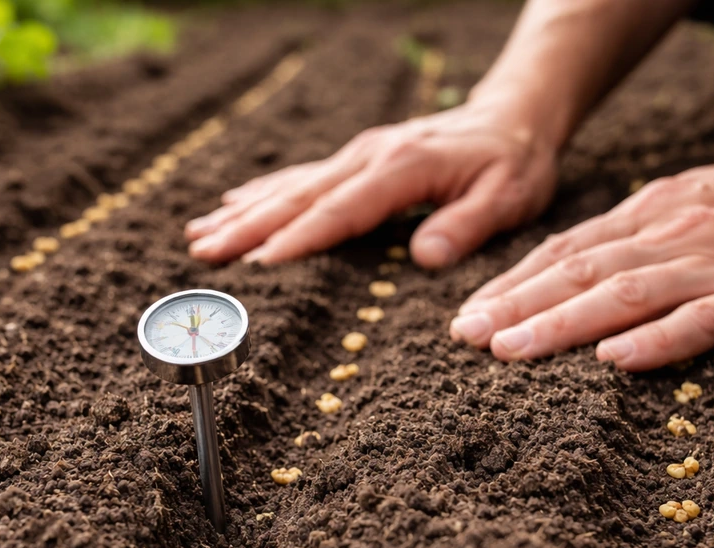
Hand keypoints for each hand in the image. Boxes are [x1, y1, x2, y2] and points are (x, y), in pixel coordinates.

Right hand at [184, 98, 559, 268]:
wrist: (514, 116)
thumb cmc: (515, 162)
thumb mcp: (509, 197)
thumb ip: (467, 225)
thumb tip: (424, 258)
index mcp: (401, 169)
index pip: (341, 210)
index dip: (300, 239)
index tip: (259, 265)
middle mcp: (370, 157)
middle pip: (300, 197)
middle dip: (249, 227)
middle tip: (203, 254)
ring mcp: (359, 155)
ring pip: (291, 187)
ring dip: (244, 212)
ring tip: (198, 235)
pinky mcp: (357, 158)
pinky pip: (302, 176)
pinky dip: (264, 191)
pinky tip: (234, 203)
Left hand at [451, 135, 713, 370]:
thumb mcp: (681, 206)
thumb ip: (625, 239)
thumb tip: (558, 269)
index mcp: (647, 215)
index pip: (565, 251)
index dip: (513, 284)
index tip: (468, 315)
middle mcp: (669, 234)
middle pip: (580, 271)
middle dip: (518, 306)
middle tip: (467, 337)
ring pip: (625, 294)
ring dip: (563, 323)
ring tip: (512, 350)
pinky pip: (704, 319)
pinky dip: (656, 340)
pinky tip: (613, 361)